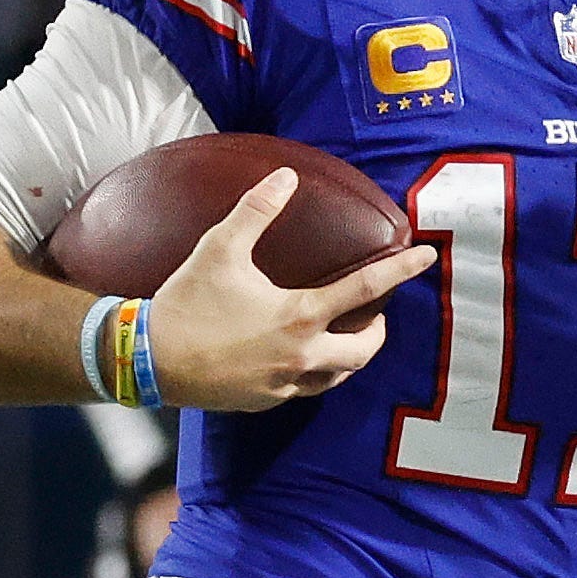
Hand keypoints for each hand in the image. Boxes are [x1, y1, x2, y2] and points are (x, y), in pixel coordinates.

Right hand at [144, 167, 433, 413]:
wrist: (148, 359)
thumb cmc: (186, 302)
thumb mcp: (219, 248)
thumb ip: (256, 210)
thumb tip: (284, 176)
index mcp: (298, 316)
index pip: (365, 290)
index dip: (401, 271)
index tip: (428, 257)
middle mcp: (300, 356)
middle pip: (364, 351)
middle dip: (376, 333)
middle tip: (372, 315)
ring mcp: (283, 384)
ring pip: (336, 377)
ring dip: (346, 357)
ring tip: (339, 336)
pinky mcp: (264, 401)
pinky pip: (302, 389)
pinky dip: (311, 372)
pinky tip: (295, 356)